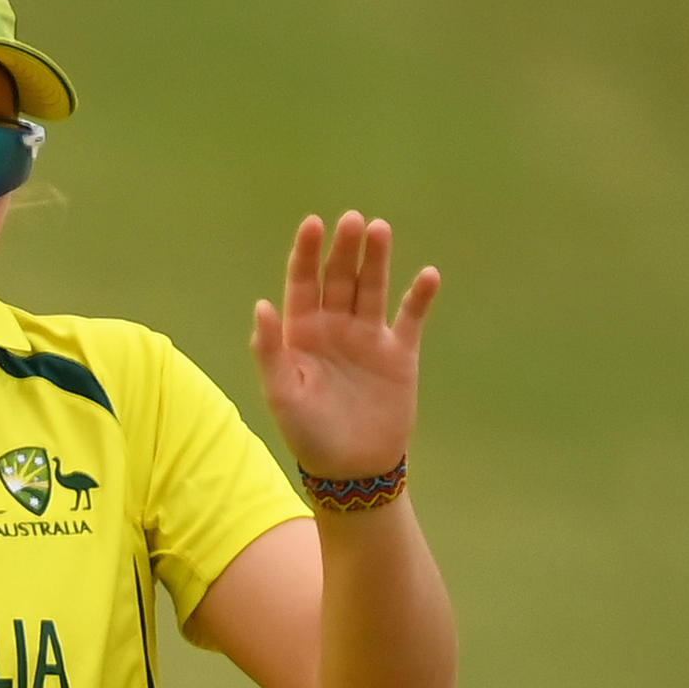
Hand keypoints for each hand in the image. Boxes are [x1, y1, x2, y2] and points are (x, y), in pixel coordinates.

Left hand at [253, 212, 438, 484]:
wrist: (352, 467)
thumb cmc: (308, 433)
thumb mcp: (282, 393)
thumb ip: (270, 350)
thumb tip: (262, 305)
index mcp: (301, 334)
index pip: (302, 284)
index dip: (306, 254)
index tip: (313, 224)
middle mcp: (334, 328)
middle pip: (339, 278)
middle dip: (344, 249)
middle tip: (351, 220)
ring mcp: (368, 337)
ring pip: (372, 288)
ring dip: (376, 260)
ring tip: (379, 229)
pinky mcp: (400, 352)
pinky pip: (411, 317)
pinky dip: (419, 297)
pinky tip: (426, 275)